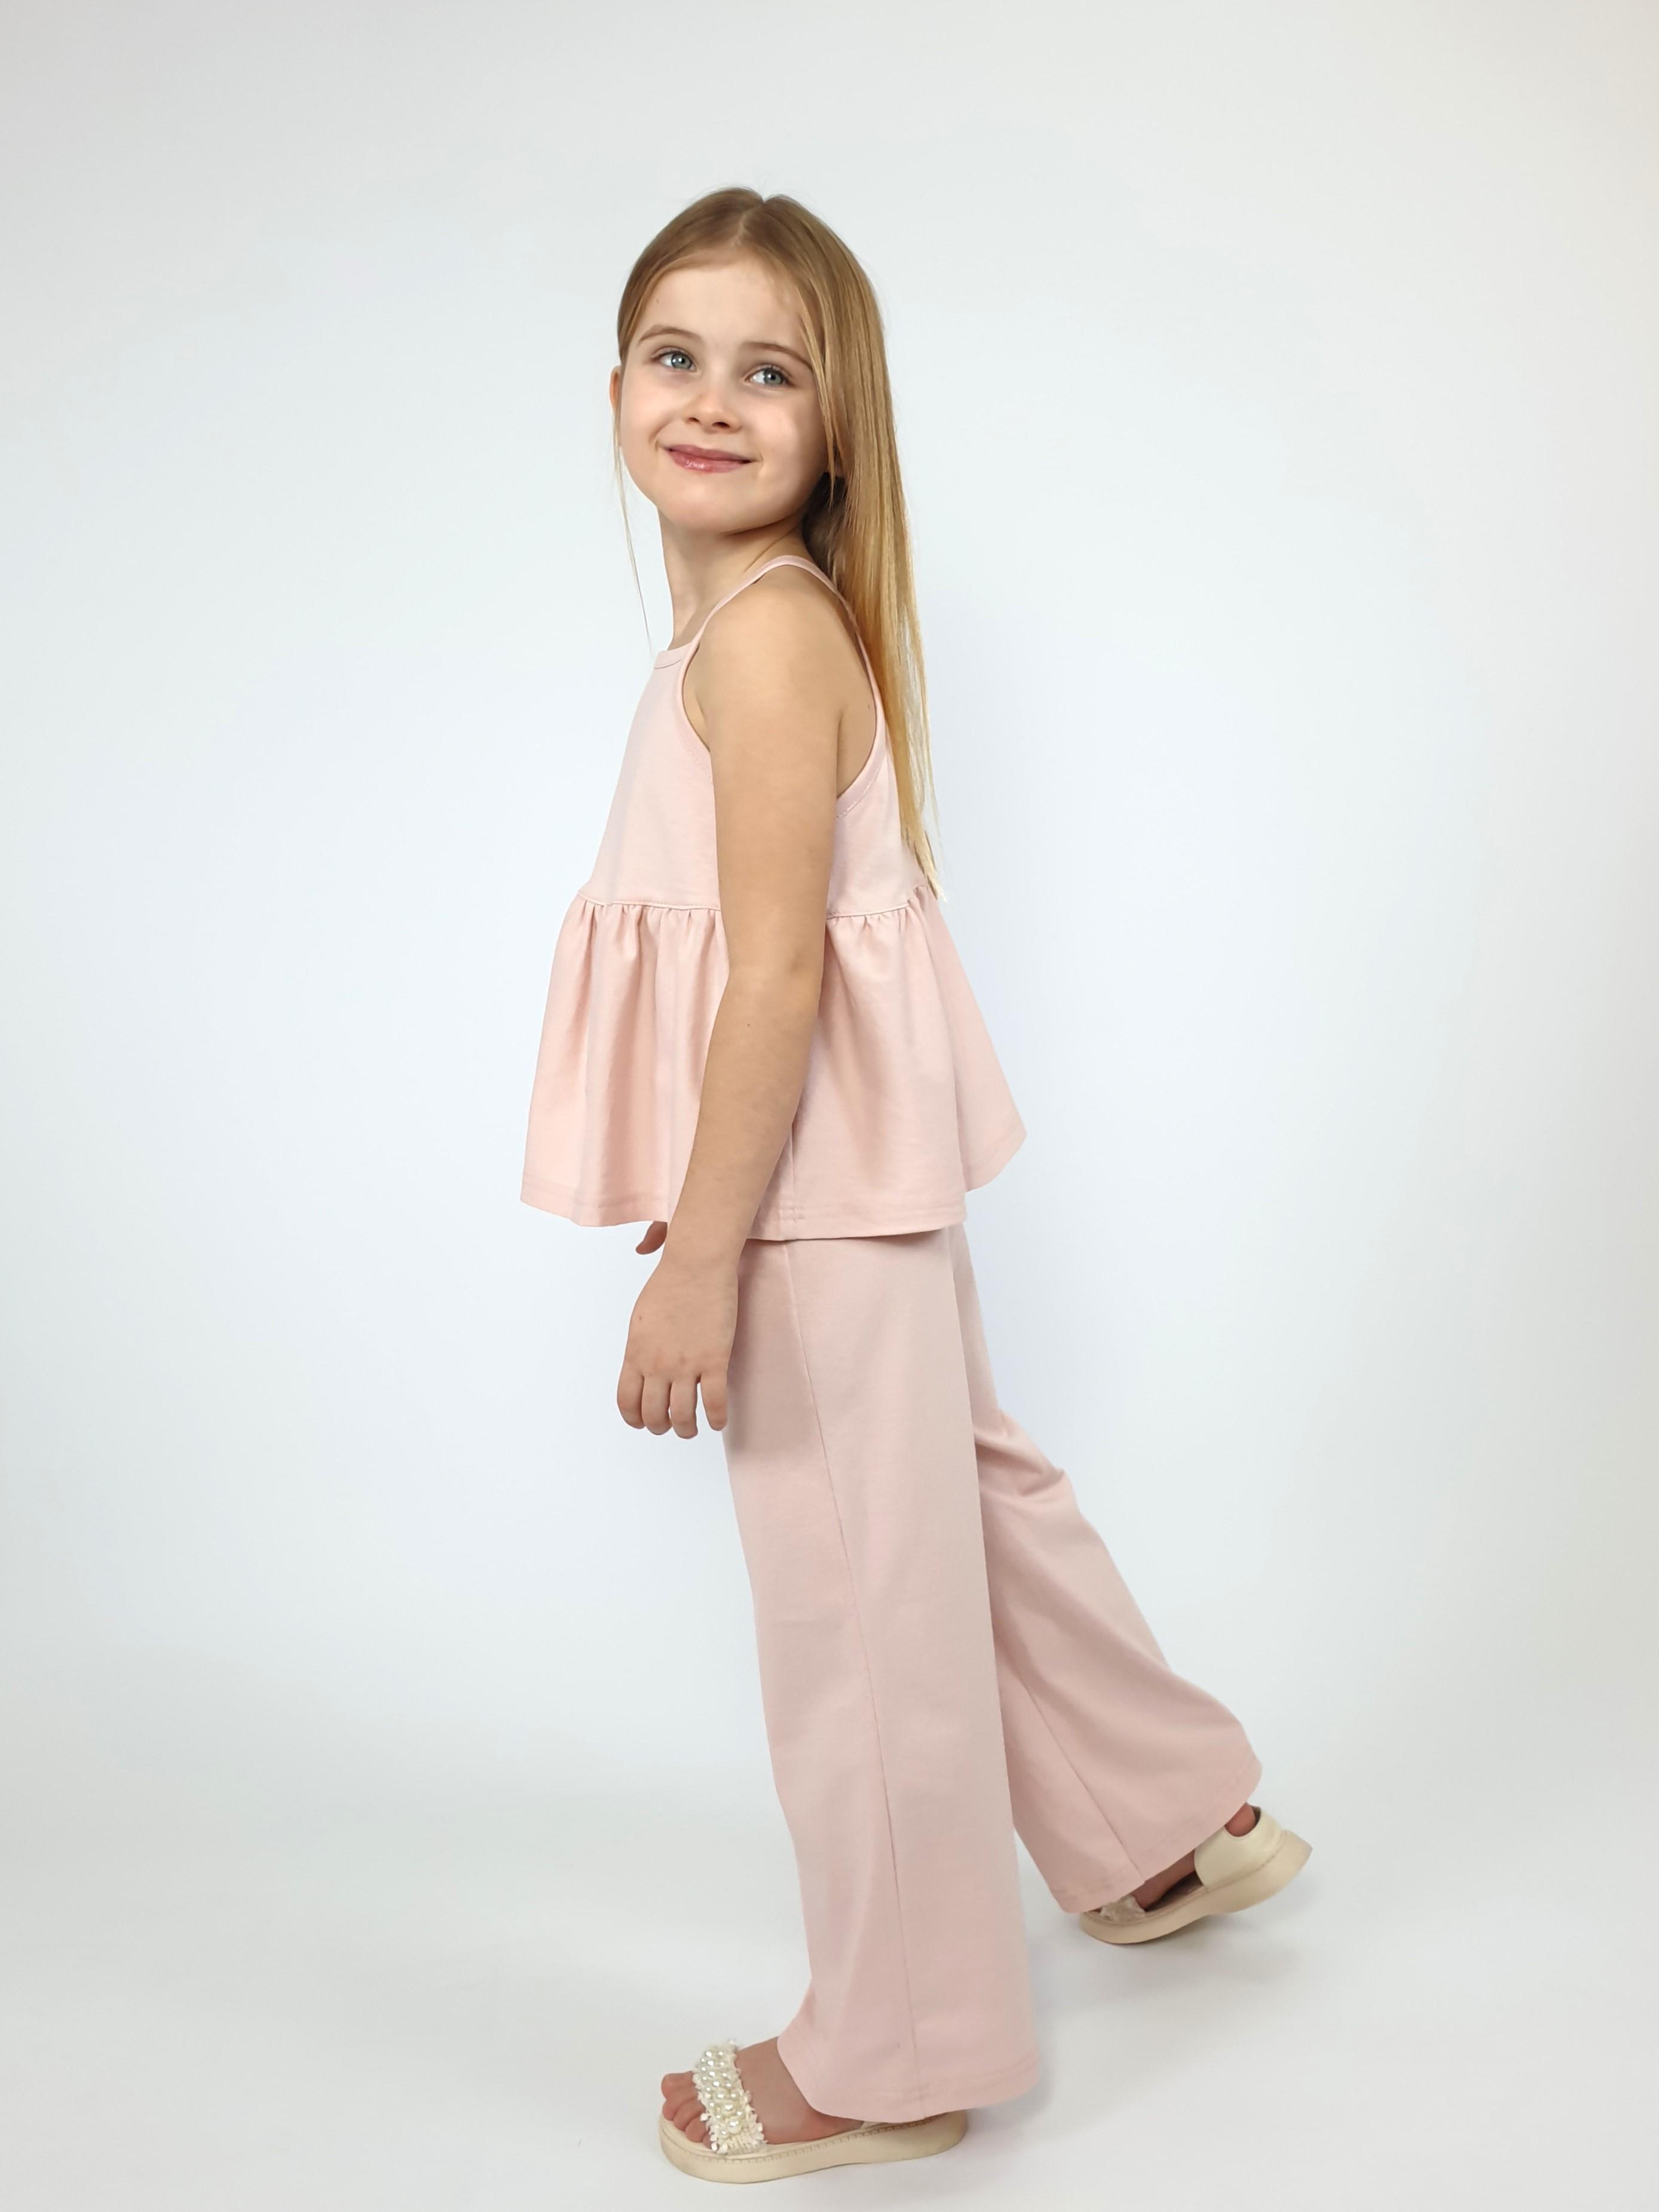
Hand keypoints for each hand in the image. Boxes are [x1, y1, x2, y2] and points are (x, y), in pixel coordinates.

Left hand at [617, 1238, 735, 1437]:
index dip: (634, 1419)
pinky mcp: (714, 1359)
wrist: (696, 1264)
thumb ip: (638, 1347)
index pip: (627, 1402)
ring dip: (686, 1429)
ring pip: (682, 1415)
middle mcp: (657, 1364)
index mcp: (636, 1354)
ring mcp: (686, 1364)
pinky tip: (718, 1422)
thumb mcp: (640, 1319)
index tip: (642, 1424)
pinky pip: (714, 1402)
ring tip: (691, 1429)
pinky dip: (716, 1420)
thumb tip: (638, 1362)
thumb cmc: (669, 1285)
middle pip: (653, 1414)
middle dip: (660, 1427)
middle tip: (669, 1426)